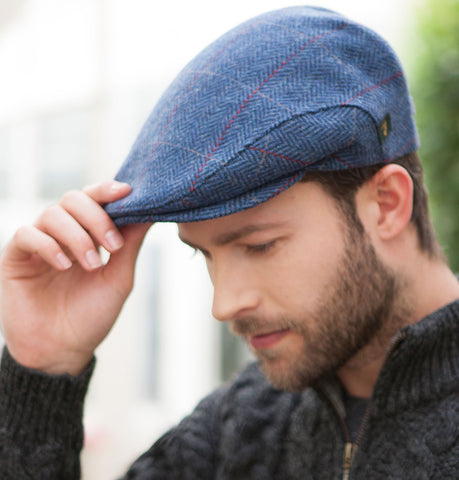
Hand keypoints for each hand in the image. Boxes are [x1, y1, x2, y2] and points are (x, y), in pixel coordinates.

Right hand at [0, 181, 151, 374]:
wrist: (62, 350)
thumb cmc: (92, 315)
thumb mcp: (118, 278)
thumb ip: (130, 244)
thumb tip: (150, 212)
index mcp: (87, 234)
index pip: (94, 199)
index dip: (107, 191)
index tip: (127, 192)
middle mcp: (61, 233)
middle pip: (73, 199)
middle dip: (96, 217)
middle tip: (112, 245)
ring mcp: (38, 243)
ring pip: (52, 214)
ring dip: (77, 236)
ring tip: (91, 264)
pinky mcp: (15, 257)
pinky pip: (26, 234)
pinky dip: (48, 245)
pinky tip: (64, 266)